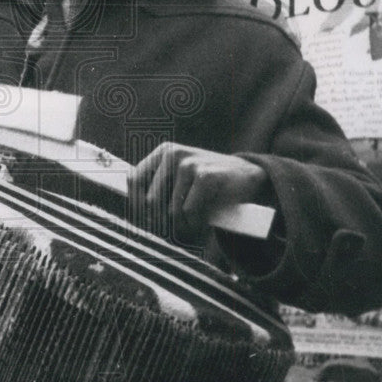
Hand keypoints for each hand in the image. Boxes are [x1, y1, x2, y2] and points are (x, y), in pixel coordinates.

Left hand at [129, 142, 267, 241]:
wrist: (248, 177)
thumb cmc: (209, 184)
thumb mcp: (181, 180)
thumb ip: (159, 190)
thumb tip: (136, 216)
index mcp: (163, 153)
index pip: (133, 180)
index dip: (136, 205)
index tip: (146, 221)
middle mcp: (173, 154)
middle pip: (150, 202)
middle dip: (162, 222)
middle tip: (176, 228)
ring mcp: (189, 163)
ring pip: (171, 211)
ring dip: (183, 225)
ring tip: (194, 222)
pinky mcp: (205, 175)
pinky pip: (189, 212)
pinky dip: (197, 222)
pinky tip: (206, 217)